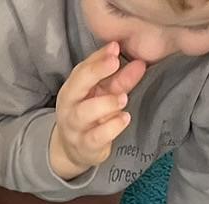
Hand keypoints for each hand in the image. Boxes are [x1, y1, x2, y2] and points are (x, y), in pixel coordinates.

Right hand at [49, 43, 145, 181]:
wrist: (73, 151)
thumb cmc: (89, 116)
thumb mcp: (102, 95)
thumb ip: (120, 79)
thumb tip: (140, 63)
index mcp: (72, 89)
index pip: (82, 69)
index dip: (98, 58)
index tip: (115, 46)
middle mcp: (69, 107)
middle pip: (77, 86)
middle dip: (95, 71)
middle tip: (115, 61)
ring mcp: (75, 128)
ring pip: (85, 113)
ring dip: (106, 102)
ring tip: (124, 98)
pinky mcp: (85, 147)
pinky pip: (96, 137)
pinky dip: (111, 127)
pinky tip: (124, 118)